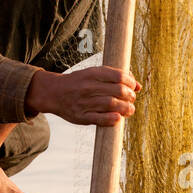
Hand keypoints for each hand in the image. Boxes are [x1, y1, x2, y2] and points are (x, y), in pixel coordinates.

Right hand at [25, 65, 140, 125]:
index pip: (119, 76)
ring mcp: (84, 102)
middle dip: (130, 96)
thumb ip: (115, 77)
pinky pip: (99, 119)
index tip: (133, 87)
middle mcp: (88, 87)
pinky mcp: (81, 116)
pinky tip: (118, 118)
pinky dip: (112, 119)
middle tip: (132, 99)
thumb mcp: (93, 74)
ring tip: (129, 109)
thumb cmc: (79, 82)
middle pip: (118, 91)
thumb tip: (139, 86)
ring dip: (125, 108)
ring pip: (111, 105)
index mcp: (92, 74)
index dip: (131, 82)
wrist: (53, 93)